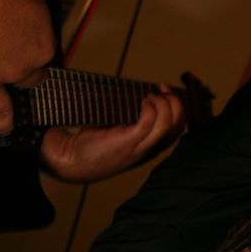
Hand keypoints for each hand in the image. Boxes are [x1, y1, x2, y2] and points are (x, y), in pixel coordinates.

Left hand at [40, 84, 184, 182]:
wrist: (71, 161)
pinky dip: (149, 107)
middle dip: (174, 101)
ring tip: (148, 96)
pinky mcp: (128, 143)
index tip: (164, 90)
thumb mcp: (119, 132)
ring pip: (168, 123)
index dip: (177, 105)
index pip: (179, 127)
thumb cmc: (92, 146)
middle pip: (179, 125)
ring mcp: (141, 147)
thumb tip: (139, 97)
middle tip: (160, 89)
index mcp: (151, 147)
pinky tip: (141, 102)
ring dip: (163, 103)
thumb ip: (132, 120)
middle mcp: (151, 149)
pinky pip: (149, 122)